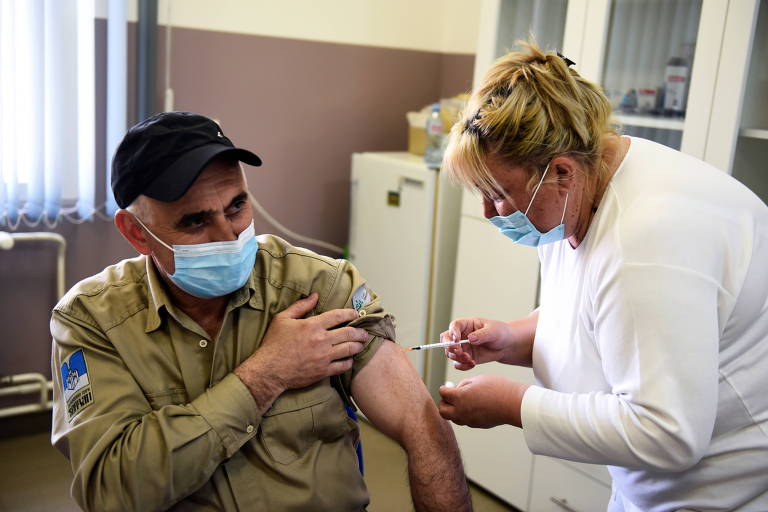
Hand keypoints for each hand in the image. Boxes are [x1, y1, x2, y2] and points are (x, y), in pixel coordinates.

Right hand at [235, 293, 368, 405]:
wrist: (269, 371)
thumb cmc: (274, 344)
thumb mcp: (282, 319)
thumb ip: (300, 306)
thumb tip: (314, 296)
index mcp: (312, 325)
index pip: (338, 316)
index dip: (350, 313)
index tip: (355, 314)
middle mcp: (321, 340)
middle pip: (348, 333)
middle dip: (360, 331)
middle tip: (364, 332)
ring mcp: (324, 357)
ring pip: (349, 349)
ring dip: (358, 345)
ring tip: (361, 344)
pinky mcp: (323, 371)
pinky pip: (343, 366)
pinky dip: (349, 362)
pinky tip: (349, 359)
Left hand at [438, 375, 528, 427]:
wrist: (513, 403)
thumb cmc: (497, 387)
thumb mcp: (478, 379)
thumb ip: (464, 384)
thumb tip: (458, 389)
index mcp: (460, 397)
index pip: (443, 393)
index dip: (444, 388)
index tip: (447, 386)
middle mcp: (461, 411)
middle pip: (442, 411)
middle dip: (444, 403)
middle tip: (450, 397)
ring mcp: (469, 420)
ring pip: (453, 418)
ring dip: (453, 411)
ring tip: (463, 402)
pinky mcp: (477, 425)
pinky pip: (465, 421)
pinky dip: (464, 415)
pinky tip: (473, 407)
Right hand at [440, 317, 512, 369]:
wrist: (506, 346)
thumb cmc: (500, 333)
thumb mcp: (493, 331)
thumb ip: (482, 334)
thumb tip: (470, 338)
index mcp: (466, 325)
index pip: (454, 326)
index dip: (452, 332)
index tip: (457, 339)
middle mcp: (461, 336)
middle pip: (446, 340)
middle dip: (450, 347)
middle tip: (460, 352)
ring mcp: (462, 348)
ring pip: (450, 353)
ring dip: (457, 358)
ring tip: (470, 359)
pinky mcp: (466, 358)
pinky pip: (458, 364)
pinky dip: (462, 366)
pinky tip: (472, 364)